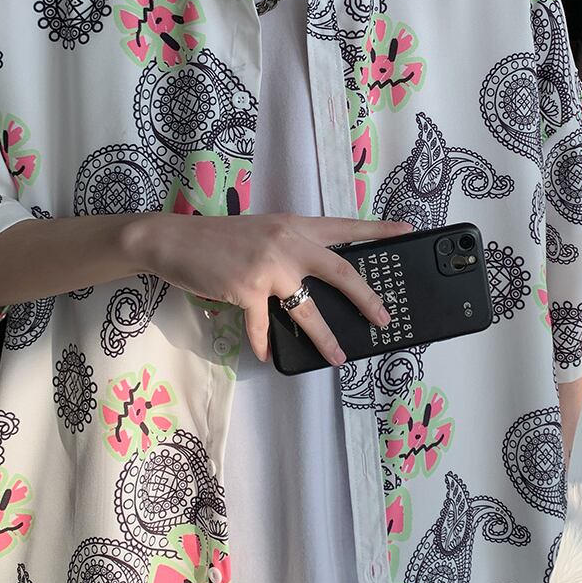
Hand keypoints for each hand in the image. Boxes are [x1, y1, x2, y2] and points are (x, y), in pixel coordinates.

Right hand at [129, 212, 413, 364]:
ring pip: (308, 309)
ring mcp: (269, 267)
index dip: (377, 229)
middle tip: (384, 317)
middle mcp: (288, 242)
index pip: (345, 227)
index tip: (406, 230)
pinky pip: (264, 326)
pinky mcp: (247, 290)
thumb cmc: (220, 237)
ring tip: (338, 357)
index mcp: (295, 225)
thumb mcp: (263, 232)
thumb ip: (290, 247)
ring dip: (324, 338)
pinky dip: (265, 343)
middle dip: (366, 298)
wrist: (175, 239)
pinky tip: (267, 355)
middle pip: (340, 271)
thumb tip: (312, 279)